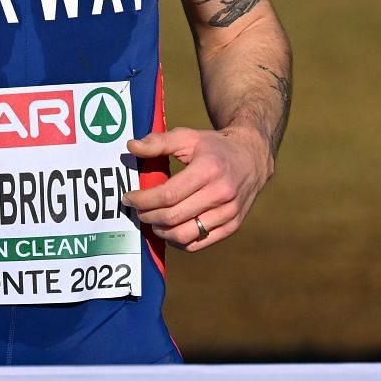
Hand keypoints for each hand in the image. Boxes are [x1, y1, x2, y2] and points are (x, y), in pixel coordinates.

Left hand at [122, 126, 273, 250]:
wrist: (252, 157)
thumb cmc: (214, 146)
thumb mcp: (188, 137)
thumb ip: (158, 142)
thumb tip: (131, 146)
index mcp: (208, 170)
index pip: (167, 195)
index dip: (143, 200)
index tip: (128, 198)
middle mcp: (221, 193)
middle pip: (173, 217)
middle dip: (148, 216)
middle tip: (138, 210)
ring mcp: (229, 212)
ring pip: (184, 235)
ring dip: (160, 231)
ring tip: (152, 220)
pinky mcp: (233, 225)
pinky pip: (199, 243)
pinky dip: (178, 241)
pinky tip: (169, 229)